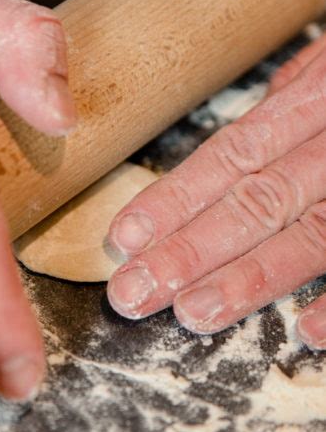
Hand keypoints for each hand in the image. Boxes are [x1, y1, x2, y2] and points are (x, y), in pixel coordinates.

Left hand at [108, 33, 325, 349]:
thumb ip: (296, 98)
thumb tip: (248, 134)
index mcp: (316, 101)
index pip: (230, 155)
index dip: (175, 199)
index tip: (126, 239)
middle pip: (256, 200)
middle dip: (189, 251)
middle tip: (132, 295)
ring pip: (311, 235)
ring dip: (249, 279)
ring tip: (192, 315)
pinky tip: (309, 333)